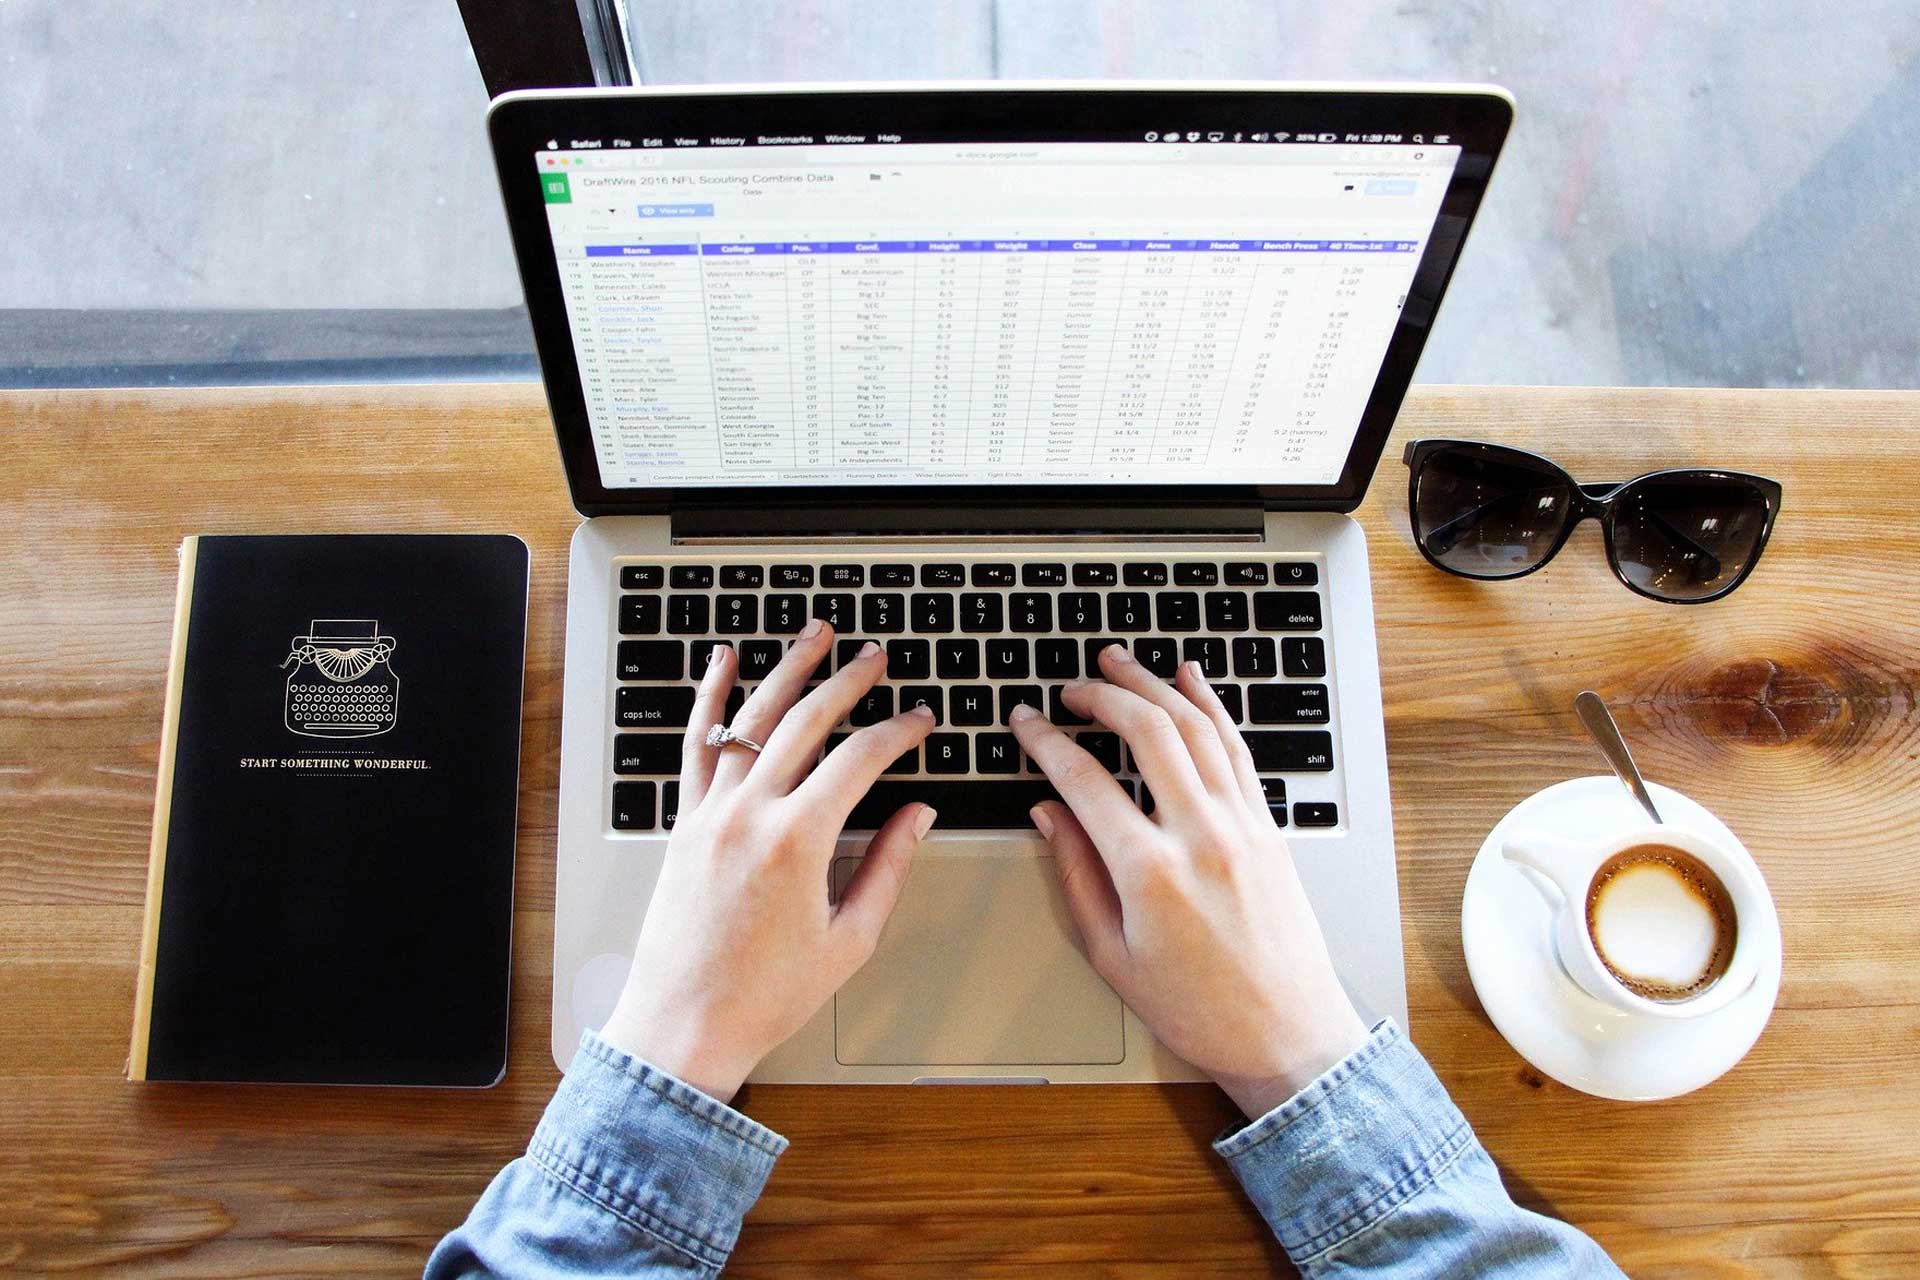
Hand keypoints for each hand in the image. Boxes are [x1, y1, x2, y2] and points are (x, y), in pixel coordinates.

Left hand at [599, 620, 936, 1101]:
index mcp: (799, 841)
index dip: (899, 732)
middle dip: (848, 681)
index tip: (922, 720)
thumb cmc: (765, 996)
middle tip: (876, 657)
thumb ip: (887, 867)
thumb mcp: (849, 939)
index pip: (861, 759)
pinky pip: (698, 745)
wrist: (683, 1025)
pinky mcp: (684, 822)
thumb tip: (917, 815)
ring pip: (752, 718)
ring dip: (787, 669)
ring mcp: (711, 813)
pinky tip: (723, 662)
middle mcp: (751, 814)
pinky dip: (710, 698)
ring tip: (815, 634)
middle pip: (807, 721)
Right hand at [1011, 645, 1366, 1120]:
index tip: (1026, 723)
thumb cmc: (1198, 1011)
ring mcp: (1242, 826)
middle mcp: (1201, 836)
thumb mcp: (1112, 955)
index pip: (1084, 781)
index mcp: (1150, 873)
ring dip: (1153, 686)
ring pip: (1196, 727)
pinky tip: (1191, 681)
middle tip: (1070, 688)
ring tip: (1119, 663)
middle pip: (1147, 733)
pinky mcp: (1268, 827)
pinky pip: (1236, 749)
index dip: (1046, 742)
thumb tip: (1048, 813)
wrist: (1288, 1036)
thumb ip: (1076, 875)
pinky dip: (1211, 706)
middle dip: (1101, 696)